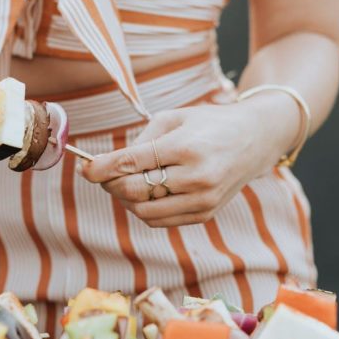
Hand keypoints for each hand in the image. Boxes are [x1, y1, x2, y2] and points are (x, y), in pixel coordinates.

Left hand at [81, 99, 297, 227]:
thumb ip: (140, 141)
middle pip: (133, 190)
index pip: (131, 163)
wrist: (254, 139)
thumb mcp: (174, 118)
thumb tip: (105, 165)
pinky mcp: (205, 214)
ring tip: (124, 182)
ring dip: (125, 199)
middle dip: (110, 184)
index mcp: (186, 147)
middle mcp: (196, 177)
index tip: (84, 168)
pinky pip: (160, 220)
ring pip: (143, 211)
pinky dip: (144, 209)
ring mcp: (202, 199)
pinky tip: (145, 193)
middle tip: (102, 174)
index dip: (100, 169)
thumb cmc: (208, 124)